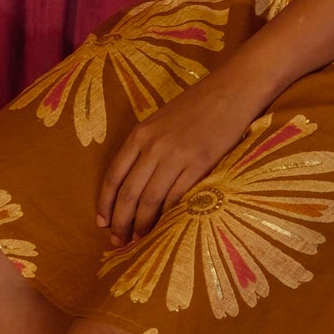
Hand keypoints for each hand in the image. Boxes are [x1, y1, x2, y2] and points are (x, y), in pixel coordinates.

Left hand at [97, 63, 267, 243]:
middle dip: (121, 222)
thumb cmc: (196, 106)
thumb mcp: (160, 121)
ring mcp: (176, 156)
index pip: (113, 176)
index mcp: (140, 134)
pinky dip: (169, 216)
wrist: (230, 91)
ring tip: (141, 239)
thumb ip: (145, 147)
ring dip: (143, 224)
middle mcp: (153, 146)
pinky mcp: (200, 164)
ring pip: (150, 200)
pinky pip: (177, 197)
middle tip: (120, 242)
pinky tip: (166, 227)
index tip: (102, 223)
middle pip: (129, 193)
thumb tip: (133, 182)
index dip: (106, 204)